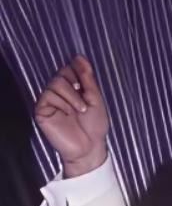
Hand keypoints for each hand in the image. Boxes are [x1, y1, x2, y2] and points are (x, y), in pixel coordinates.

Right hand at [33, 54, 109, 174]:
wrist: (90, 148)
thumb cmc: (95, 127)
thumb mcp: (95, 100)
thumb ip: (87, 79)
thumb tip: (80, 57)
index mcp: (72, 90)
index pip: (69, 70)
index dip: (77, 69)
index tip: (83, 71)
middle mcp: (59, 93)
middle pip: (61, 74)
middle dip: (76, 85)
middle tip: (84, 102)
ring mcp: (49, 101)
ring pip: (56, 83)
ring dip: (72, 96)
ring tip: (81, 111)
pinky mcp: (42, 109)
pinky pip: (49, 95)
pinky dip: (62, 103)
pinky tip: (68, 114)